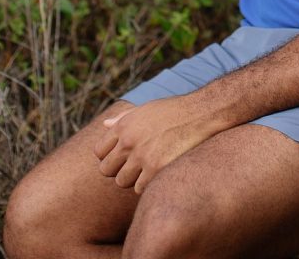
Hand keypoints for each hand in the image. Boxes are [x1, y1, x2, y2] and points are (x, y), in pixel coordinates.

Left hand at [94, 97, 213, 192]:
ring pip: (122, 182)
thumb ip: (123, 118)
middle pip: (106, 170)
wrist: (200, 113)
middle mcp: (128, 140)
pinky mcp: (155, 169)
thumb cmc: (173, 111)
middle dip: (117, 171)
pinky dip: (147, 184)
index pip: (99, 152)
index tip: (121, 158)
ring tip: (147, 170)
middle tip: (133, 168)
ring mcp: (141, 155)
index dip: (108, 157)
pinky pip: (139, 188)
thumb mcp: (145, 109)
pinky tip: (158, 174)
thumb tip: (105, 125)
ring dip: (132, 179)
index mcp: (123, 125)